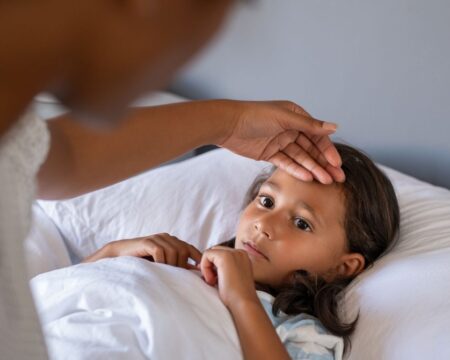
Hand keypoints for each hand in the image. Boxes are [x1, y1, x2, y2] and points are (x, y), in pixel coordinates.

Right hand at [83, 233, 201, 268]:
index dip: (197, 257)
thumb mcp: (161, 263)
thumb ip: (175, 265)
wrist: (119, 256)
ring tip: (166, 275)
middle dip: (182, 265)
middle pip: (183, 250)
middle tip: (177, 278)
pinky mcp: (148, 242)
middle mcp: (166, 238)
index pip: (189, 248)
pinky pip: (160, 252)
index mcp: (171, 241)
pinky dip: (161, 262)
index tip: (201, 270)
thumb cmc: (141, 262)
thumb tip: (194, 273)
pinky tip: (157, 269)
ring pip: (174, 251)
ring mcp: (157, 238)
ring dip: (172, 265)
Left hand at [200, 246, 257, 308]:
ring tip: (213, 282)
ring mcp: (233, 253)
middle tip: (211, 281)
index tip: (213, 280)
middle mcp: (239, 252)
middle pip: (216, 251)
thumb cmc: (236, 297)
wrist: (243, 304)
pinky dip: (205, 268)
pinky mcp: (225, 256)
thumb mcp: (230, 278)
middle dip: (209, 265)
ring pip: (210, 253)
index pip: (221, 254)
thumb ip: (223, 269)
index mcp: (243, 257)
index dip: (213, 266)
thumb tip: (204, 265)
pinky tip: (211, 281)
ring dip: (207, 267)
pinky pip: (207, 255)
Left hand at [217, 100, 345, 183]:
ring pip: (300, 158)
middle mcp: (290, 129)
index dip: (328, 150)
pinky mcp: (269, 153)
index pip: (317, 136)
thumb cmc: (255, 116)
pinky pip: (286, 163)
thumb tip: (335, 127)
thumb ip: (309, 125)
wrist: (228, 125)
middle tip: (337, 178)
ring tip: (325, 182)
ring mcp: (280, 142)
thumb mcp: (284, 118)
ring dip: (313, 169)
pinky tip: (307, 178)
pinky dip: (296, 170)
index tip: (337, 164)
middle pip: (311, 149)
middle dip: (324, 163)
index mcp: (296, 117)